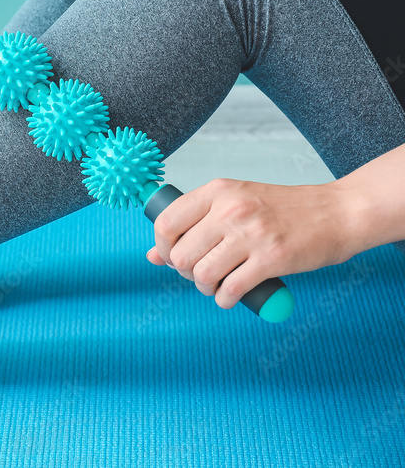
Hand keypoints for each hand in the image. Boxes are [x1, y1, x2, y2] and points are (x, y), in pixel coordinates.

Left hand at [147, 179, 360, 309]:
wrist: (337, 212)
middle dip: (184, 272)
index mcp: (218, 190)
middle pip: (181, 254)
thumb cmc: (282, 210)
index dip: (162, 247)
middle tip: (198, 273)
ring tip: (216, 285)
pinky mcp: (273, 259)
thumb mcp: (234, 202)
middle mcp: (231, 209)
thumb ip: (194, 223)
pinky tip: (231, 296)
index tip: (172, 256)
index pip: (166, 222)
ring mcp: (252, 234)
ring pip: (202, 274)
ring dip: (205, 287)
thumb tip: (152, 255)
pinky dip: (225, 299)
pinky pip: (231, 289)